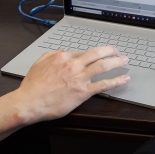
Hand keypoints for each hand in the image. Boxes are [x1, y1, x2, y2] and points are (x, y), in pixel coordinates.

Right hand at [14, 46, 129, 123]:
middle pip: (96, 53)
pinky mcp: (83, 92)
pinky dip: (116, 81)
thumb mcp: (39, 63)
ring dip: (117, 62)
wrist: (29, 102)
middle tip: (117, 51)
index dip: (90, 54)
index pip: (81, 52)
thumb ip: (51, 55)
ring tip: (125, 61)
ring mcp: (79, 78)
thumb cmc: (32, 86)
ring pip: (103, 66)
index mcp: (62, 56)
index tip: (96, 55)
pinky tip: (124, 79)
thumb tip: (61, 51)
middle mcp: (73, 64)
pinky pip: (104, 84)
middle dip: (110, 51)